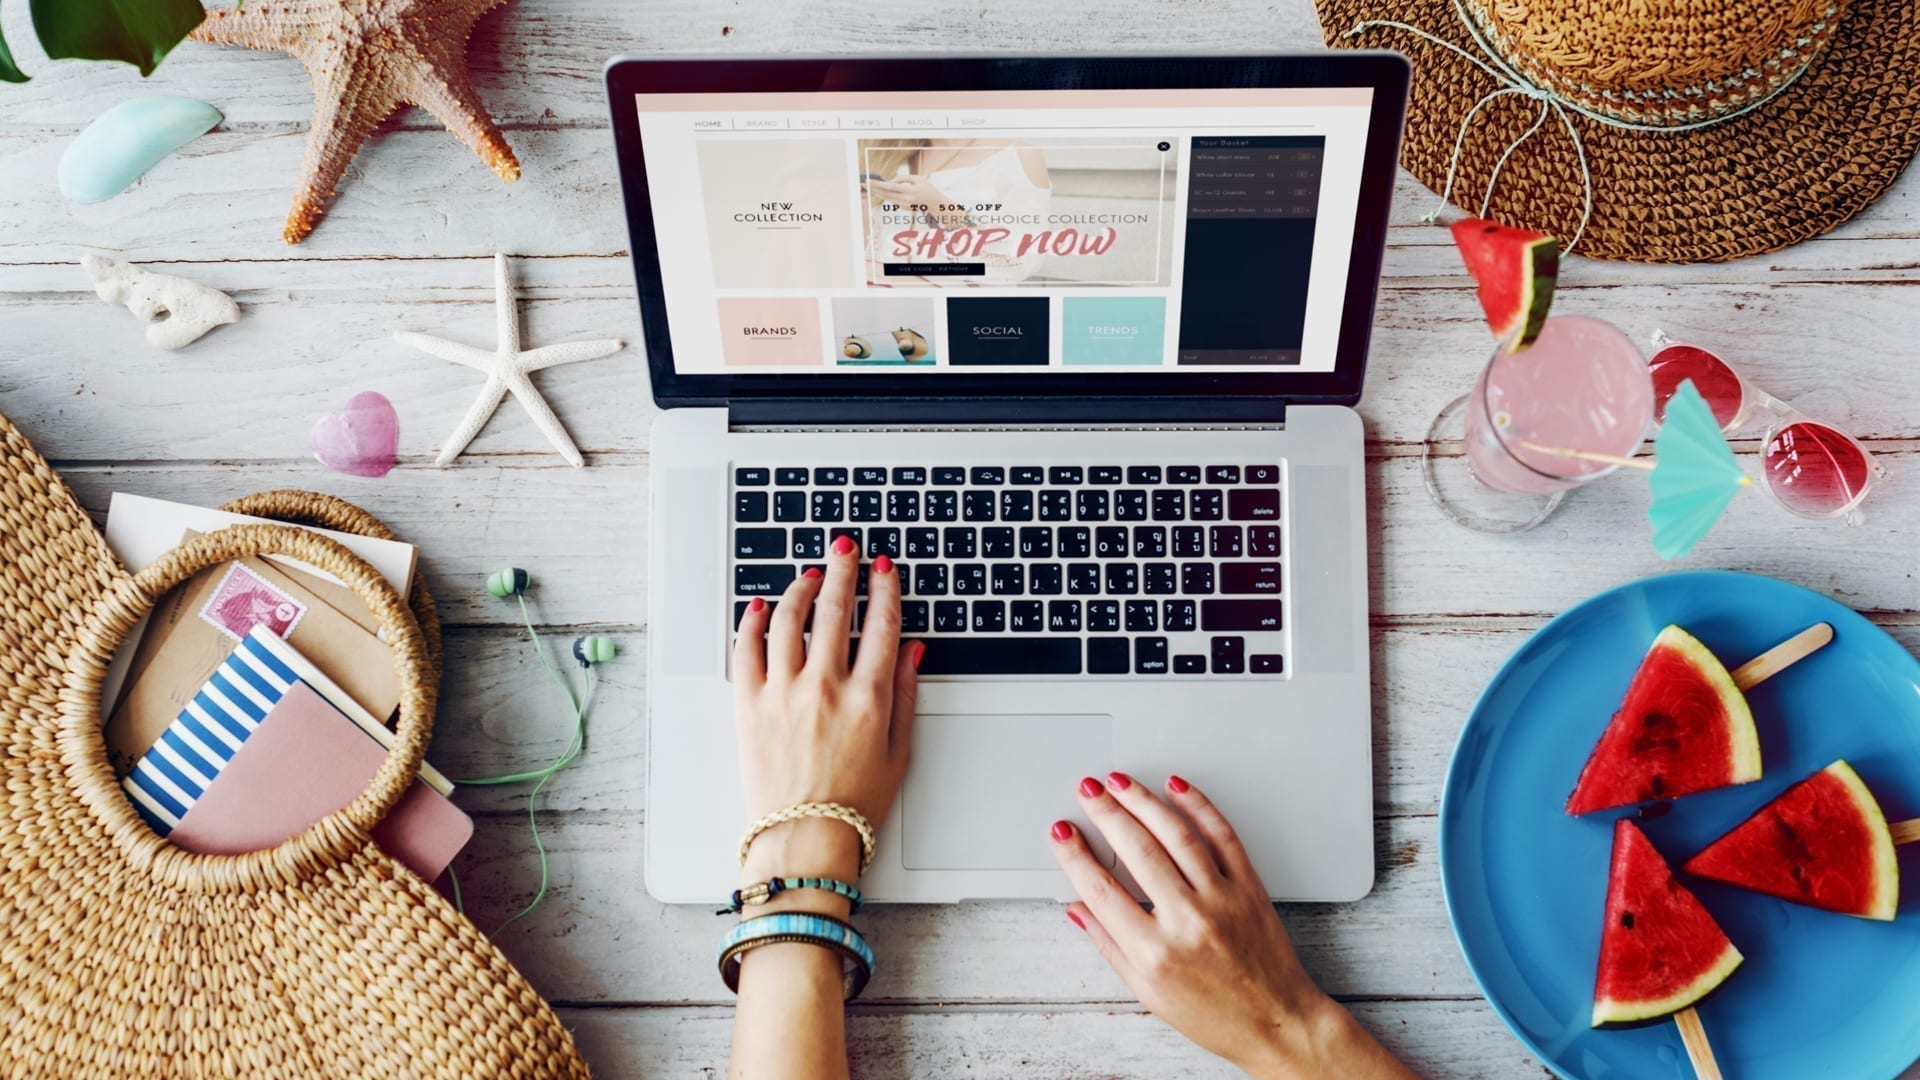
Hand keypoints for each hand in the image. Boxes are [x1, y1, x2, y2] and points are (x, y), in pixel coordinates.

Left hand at [733, 536, 920, 889]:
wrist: (805, 839)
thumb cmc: (855, 803)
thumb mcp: (899, 748)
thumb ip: (905, 692)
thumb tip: (910, 649)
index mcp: (868, 697)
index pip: (881, 623)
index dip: (885, 587)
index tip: (884, 568)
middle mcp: (825, 687)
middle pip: (835, 608)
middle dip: (843, 569)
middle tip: (845, 550)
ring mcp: (783, 693)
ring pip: (790, 619)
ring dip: (800, 588)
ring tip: (807, 575)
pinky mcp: (749, 705)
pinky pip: (746, 648)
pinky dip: (753, 620)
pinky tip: (761, 605)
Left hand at [866, 174, 961, 226]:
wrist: (936, 205)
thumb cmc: (928, 189)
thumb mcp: (918, 179)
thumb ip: (904, 178)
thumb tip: (890, 181)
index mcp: (910, 191)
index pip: (890, 187)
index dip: (878, 184)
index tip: (869, 181)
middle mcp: (905, 200)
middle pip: (885, 194)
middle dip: (873, 188)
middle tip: (863, 183)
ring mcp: (904, 205)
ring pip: (887, 198)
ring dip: (877, 192)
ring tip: (867, 187)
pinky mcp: (903, 208)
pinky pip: (892, 200)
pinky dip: (885, 195)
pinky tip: (878, 190)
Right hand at [1051, 774, 1414, 1079]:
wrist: (1277, 1023)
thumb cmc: (1215, 1015)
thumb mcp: (1147, 992)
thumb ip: (1109, 945)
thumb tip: (1077, 909)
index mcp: (1154, 952)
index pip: (1100, 890)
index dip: (1074, 855)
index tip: (1061, 832)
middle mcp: (1187, 921)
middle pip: (1136, 850)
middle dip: (1105, 812)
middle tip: (1088, 790)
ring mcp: (1221, 899)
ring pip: (1176, 834)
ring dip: (1143, 800)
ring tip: (1121, 783)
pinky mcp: (1249, 887)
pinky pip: (1222, 835)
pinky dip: (1198, 805)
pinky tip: (1177, 787)